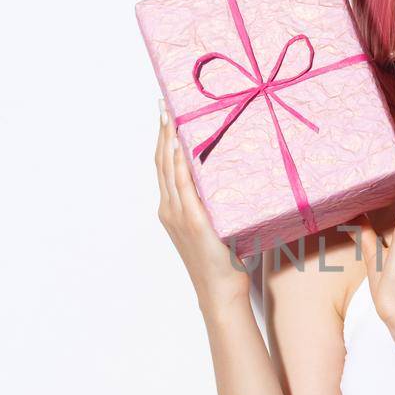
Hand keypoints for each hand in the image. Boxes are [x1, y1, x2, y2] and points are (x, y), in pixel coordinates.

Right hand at [155, 99, 250, 312]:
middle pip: (161, 162)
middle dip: (161, 131)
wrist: (220, 290)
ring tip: (169, 115)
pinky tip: (180, 147)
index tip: (163, 114)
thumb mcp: (216, 225)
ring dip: (168, 140)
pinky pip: (184, 188)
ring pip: (168, 170)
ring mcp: (179, 215)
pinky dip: (180, 166)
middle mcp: (170, 209)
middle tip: (162, 104)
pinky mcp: (194, 222)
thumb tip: (233, 177)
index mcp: (172, 209)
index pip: (163, 167)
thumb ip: (216, 202)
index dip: (162, 140)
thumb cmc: (223, 260)